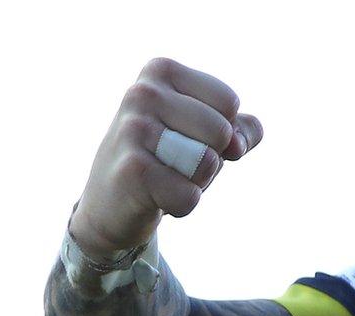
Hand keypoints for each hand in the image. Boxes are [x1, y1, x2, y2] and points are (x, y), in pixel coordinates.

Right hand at [69, 58, 262, 257]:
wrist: (112, 199)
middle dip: (211, 158)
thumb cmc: (168, 158)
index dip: (222, 131)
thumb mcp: (207, 134)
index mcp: (162, 71)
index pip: (228, 102)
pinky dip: (182, 205)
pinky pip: (190, 196)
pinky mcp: (132, 169)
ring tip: (165, 175)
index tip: (189, 136)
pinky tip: (154, 196)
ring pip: (208, 163)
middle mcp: (143, 92)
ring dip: (197, 182)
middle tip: (176, 161)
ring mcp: (133, 129)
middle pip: (221, 132)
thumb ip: (242, 130)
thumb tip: (237, 144)